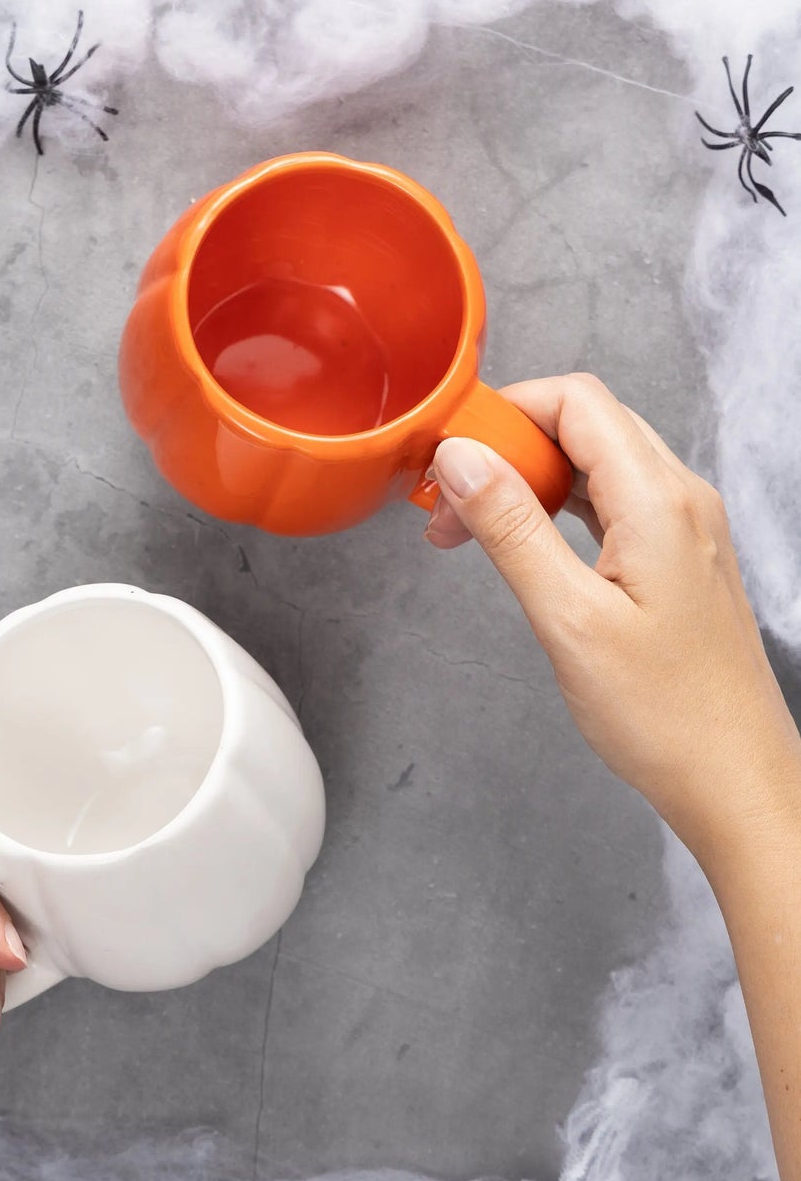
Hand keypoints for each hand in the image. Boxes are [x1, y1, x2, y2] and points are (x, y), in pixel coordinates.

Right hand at [423, 373, 800, 867]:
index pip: (576, 401)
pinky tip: (519, 543)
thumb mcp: (568, 618)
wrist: (734, 778)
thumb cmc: (663, 714)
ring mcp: (684, 526)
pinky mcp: (676, 557)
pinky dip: (554, 505)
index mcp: (658, 502)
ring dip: (525, 478)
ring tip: (468, 527)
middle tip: (446, 498)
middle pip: (584, 422)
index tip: (447, 451)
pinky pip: (609, 500)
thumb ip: (510, 529)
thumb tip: (461, 457)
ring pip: (594, 461)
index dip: (504, 410)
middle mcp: (680, 499)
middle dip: (506, 444)